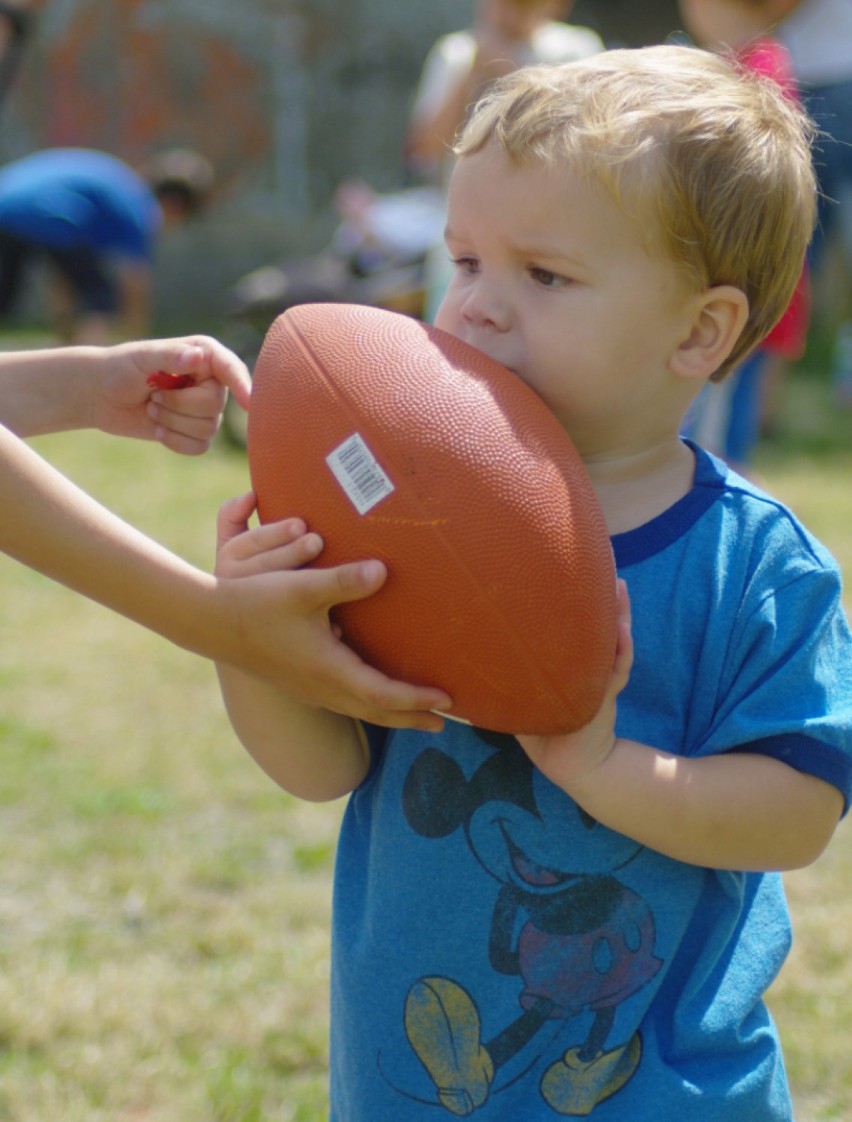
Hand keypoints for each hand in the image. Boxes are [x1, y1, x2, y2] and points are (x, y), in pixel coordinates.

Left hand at [93, 335, 251, 454]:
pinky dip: (175, 442)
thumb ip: (171, 356)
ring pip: (208, 429)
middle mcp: (210, 382)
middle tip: (154, 394)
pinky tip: (158, 429)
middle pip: (215, 406)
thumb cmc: (120, 368)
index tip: (247, 402)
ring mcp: (204, 409)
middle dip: (179, 406)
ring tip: (152, 408)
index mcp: (204, 356)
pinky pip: (199, 447)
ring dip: (173, 423)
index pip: (231, 369)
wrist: (100, 395)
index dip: (242, 385)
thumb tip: (197, 357)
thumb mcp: (142, 357)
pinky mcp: (194, 432)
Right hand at [216, 493, 453, 728]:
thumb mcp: (303, 589)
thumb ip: (344, 580)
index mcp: (329, 670)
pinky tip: (371, 693)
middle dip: (412, 717)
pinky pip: (344, 702)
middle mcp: (322, 688)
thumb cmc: (257, 604)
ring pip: (359, 709)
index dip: (417, 699)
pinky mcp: (299, 683)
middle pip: (377, 712)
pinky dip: (368, 704)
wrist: (211, 622)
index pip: (384, 694)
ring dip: (391, 713)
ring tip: (417, 713)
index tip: (448, 701)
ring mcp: (308, 689)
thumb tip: (383, 571)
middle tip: (444, 722)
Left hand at [517, 580, 632, 788]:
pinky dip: (621, 652)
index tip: (572, 573)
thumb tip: (466, 654)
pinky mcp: (604, 698)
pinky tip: (623, 634)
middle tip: (606, 568)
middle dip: (605, 599)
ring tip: (619, 590)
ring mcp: (600, 680)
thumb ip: (507, 675)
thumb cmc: (542, 729)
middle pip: (600, 627)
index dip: (577, 602)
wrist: (568, 764)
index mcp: (572, 664)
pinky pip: (615, 672)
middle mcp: (589, 667)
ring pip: (614, 642)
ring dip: (619, 616)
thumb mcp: (523, 696)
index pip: (576, 627)